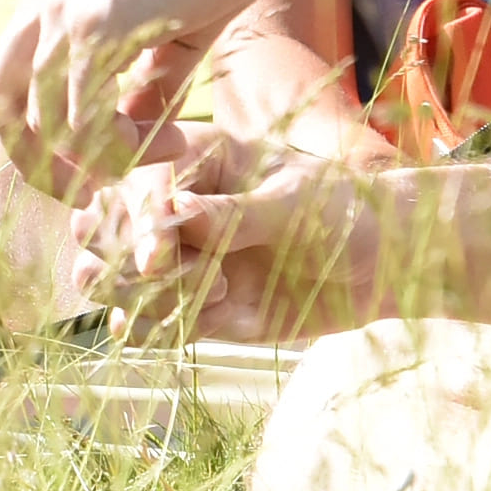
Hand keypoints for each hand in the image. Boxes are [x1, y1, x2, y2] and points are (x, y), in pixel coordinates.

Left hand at [0, 0, 291, 197]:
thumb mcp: (173, 20)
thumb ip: (145, 77)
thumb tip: (131, 136)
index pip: (8, 79)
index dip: (39, 135)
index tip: (96, 163)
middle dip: (38, 161)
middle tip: (94, 191)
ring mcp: (66, 7)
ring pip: (44, 120)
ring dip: (101, 159)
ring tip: (166, 153)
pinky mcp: (100, 21)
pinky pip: (84, 115)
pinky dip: (124, 147)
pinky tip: (175, 141)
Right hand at [83, 153, 399, 334]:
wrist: (386, 266)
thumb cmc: (347, 211)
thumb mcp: (296, 205)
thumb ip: (236, 214)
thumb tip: (176, 214)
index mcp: (196, 161)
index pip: (138, 182)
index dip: (137, 219)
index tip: (157, 259)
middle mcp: (176, 209)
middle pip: (104, 229)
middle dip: (122, 258)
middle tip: (166, 275)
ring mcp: (181, 259)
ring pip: (117, 281)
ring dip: (142, 295)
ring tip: (210, 294)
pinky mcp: (196, 306)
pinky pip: (152, 323)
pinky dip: (165, 329)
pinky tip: (217, 317)